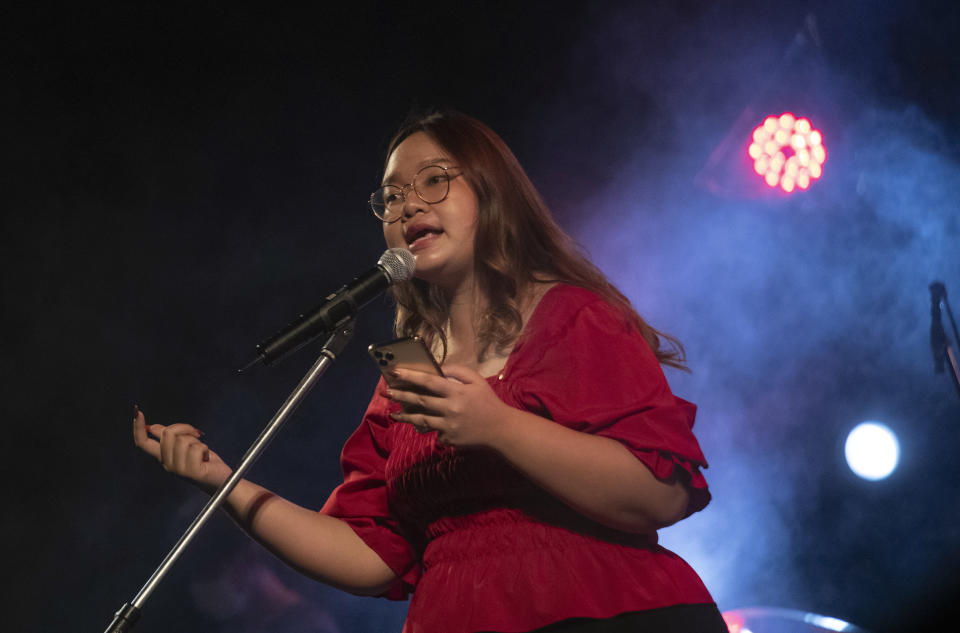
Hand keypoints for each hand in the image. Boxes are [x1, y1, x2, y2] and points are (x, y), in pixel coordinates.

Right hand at [132, 407, 231, 493]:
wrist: (220, 480)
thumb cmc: (204, 462)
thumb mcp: (185, 446)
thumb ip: (170, 438)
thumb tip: (153, 427)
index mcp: (163, 456)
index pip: (143, 443)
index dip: (137, 427)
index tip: (137, 411)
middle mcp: (167, 464)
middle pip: (167, 434)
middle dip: (184, 428)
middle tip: (196, 435)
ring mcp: (178, 469)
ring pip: (183, 440)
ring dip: (197, 441)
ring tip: (201, 451)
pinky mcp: (191, 472)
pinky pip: (196, 448)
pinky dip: (204, 448)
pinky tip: (206, 458)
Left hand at [384, 365, 511, 447]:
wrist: (500, 430)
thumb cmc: (487, 402)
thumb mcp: (476, 381)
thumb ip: (457, 371)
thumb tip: (438, 369)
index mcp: (457, 392)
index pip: (429, 382)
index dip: (411, 376)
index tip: (395, 372)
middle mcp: (451, 409)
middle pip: (420, 401)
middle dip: (401, 395)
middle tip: (386, 392)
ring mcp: (448, 426)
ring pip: (421, 420)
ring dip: (404, 416)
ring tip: (392, 413)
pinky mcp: (449, 440)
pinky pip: (435, 432)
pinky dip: (431, 428)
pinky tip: (429, 425)